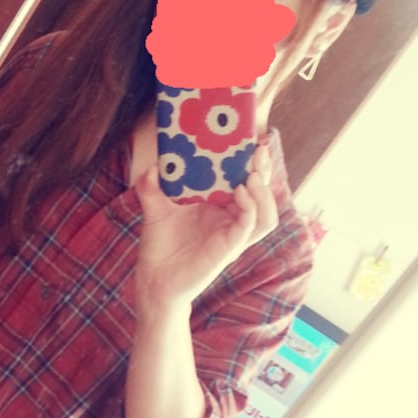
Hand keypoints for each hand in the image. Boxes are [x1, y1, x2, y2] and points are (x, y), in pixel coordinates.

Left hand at [132, 143, 277, 312]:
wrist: (153, 278)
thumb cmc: (159, 244)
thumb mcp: (155, 209)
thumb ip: (151, 187)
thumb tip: (152, 167)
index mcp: (219, 206)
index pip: (245, 180)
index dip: (251, 161)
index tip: (250, 139)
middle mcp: (231, 219)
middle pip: (260, 193)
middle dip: (263, 169)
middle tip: (258, 149)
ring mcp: (232, 235)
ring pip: (266, 214)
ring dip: (264, 193)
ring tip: (252, 175)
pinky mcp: (229, 249)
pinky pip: (250, 227)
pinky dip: (250, 209)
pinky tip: (240, 192)